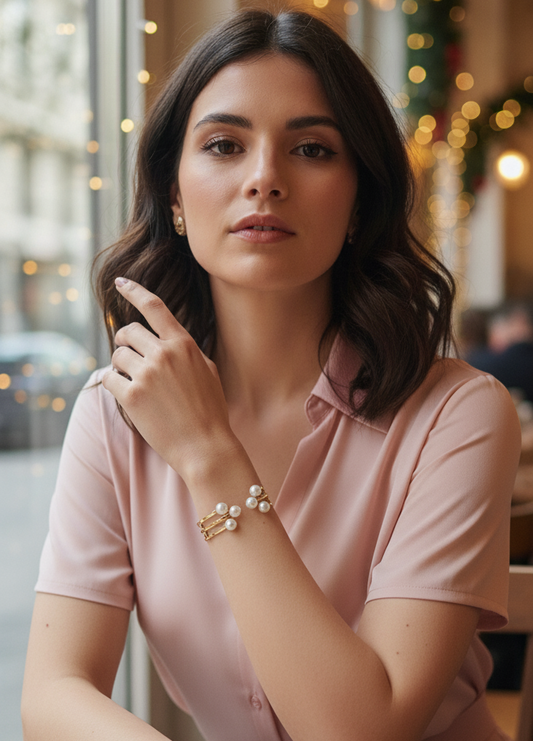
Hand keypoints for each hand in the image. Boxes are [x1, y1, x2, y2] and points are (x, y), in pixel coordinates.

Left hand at [102, 278, 239, 480]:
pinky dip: (113, 385)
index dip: (134, 290)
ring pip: (116, 356)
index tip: (119, 282)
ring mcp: (147, 374)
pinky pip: (108, 379)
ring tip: (135, 384)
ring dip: (120, 367)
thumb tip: (165, 339)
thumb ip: (185, 351)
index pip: (154, 307)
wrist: (206, 446)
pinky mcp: (132, 396)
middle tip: (130, 358)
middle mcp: (164, 354)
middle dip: (125, 343)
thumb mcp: (207, 371)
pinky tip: (128, 397)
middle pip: (128, 332)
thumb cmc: (210, 411)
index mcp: (183, 344)